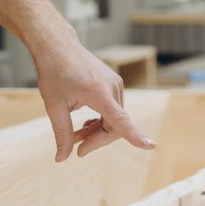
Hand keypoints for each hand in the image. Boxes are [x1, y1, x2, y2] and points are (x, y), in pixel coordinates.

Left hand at [29, 32, 155, 160]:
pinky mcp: (114, 84)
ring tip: (76, 136)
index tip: (150, 146)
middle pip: (115, 126)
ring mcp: (115, 84)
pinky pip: (113, 110)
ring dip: (98, 132)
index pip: (120, 120)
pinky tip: (86, 125)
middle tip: (77, 150)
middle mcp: (112, 87)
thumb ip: (62, 133)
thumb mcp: (54, 106)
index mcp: (98, 92)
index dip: (135, 135)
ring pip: (114, 120)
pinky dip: (101, 121)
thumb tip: (62, 159)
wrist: (58, 46)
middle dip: (98, 140)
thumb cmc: (54, 73)